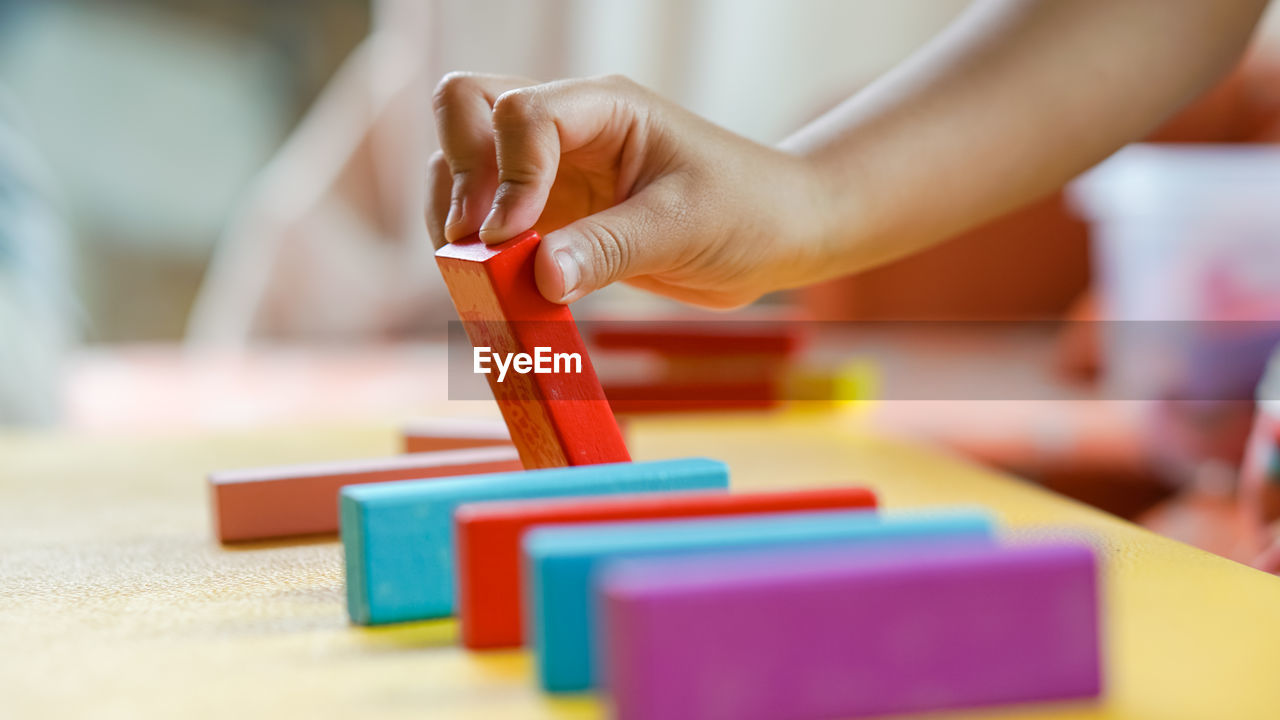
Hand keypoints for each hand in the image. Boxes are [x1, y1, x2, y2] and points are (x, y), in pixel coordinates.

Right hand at [426, 73, 834, 307]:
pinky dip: (476, 251)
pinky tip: (495, 287)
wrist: (777, 236)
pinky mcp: (551, 216)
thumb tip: (540, 279)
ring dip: (455, 213)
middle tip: (476, 244)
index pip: (522, 112)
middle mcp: (568, 130)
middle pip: (467, 109)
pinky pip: (488, 220)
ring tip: (476, 272)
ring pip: (462, 163)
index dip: (505, 174)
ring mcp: (553, 171)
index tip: (512, 238)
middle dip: (458, 174)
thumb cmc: (747, 211)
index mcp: (604, 108)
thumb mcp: (683, 228)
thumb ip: (609, 249)